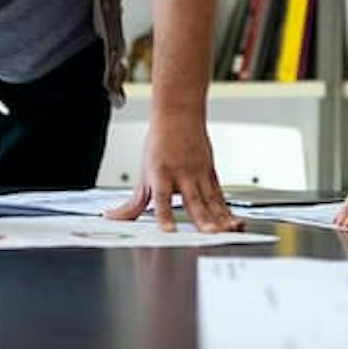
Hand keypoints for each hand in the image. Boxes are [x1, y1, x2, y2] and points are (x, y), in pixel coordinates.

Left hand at [106, 111, 239, 231]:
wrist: (179, 115)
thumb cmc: (160, 142)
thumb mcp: (144, 172)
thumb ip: (134, 202)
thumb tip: (114, 218)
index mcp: (161, 174)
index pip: (161, 198)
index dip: (165, 215)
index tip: (169, 230)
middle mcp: (182, 175)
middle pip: (193, 200)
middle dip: (203, 219)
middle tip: (209, 233)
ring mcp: (199, 174)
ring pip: (212, 199)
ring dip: (220, 217)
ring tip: (227, 230)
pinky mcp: (211, 174)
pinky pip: (220, 196)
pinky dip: (227, 210)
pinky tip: (233, 222)